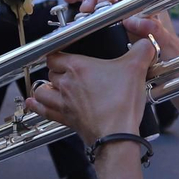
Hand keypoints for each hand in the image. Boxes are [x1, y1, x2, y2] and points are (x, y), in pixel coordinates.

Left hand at [25, 38, 157, 144]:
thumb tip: (145, 43)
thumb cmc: (121, 103)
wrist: (116, 135)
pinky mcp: (66, 119)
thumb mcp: (136, 68)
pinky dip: (37, 106)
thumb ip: (141, 50)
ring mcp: (64, 103)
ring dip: (45, 87)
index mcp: (78, 67)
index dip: (59, 51)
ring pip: (42, 90)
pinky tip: (33, 103)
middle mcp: (66, 84)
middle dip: (58, 69)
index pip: (55, 54)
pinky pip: (44, 111)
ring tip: (51, 85)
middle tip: (69, 69)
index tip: (65, 51)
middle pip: (51, 71)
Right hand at [66, 0, 178, 56]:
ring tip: (73, 2)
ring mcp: (119, 7)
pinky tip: (70, 3)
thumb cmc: (170, 54)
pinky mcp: (108, 18)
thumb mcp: (166, 43)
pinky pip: (93, 5)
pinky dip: (80, 3)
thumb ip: (154, 31)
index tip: (102, 1)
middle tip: (86, 9)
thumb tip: (134, 20)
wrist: (167, 69)